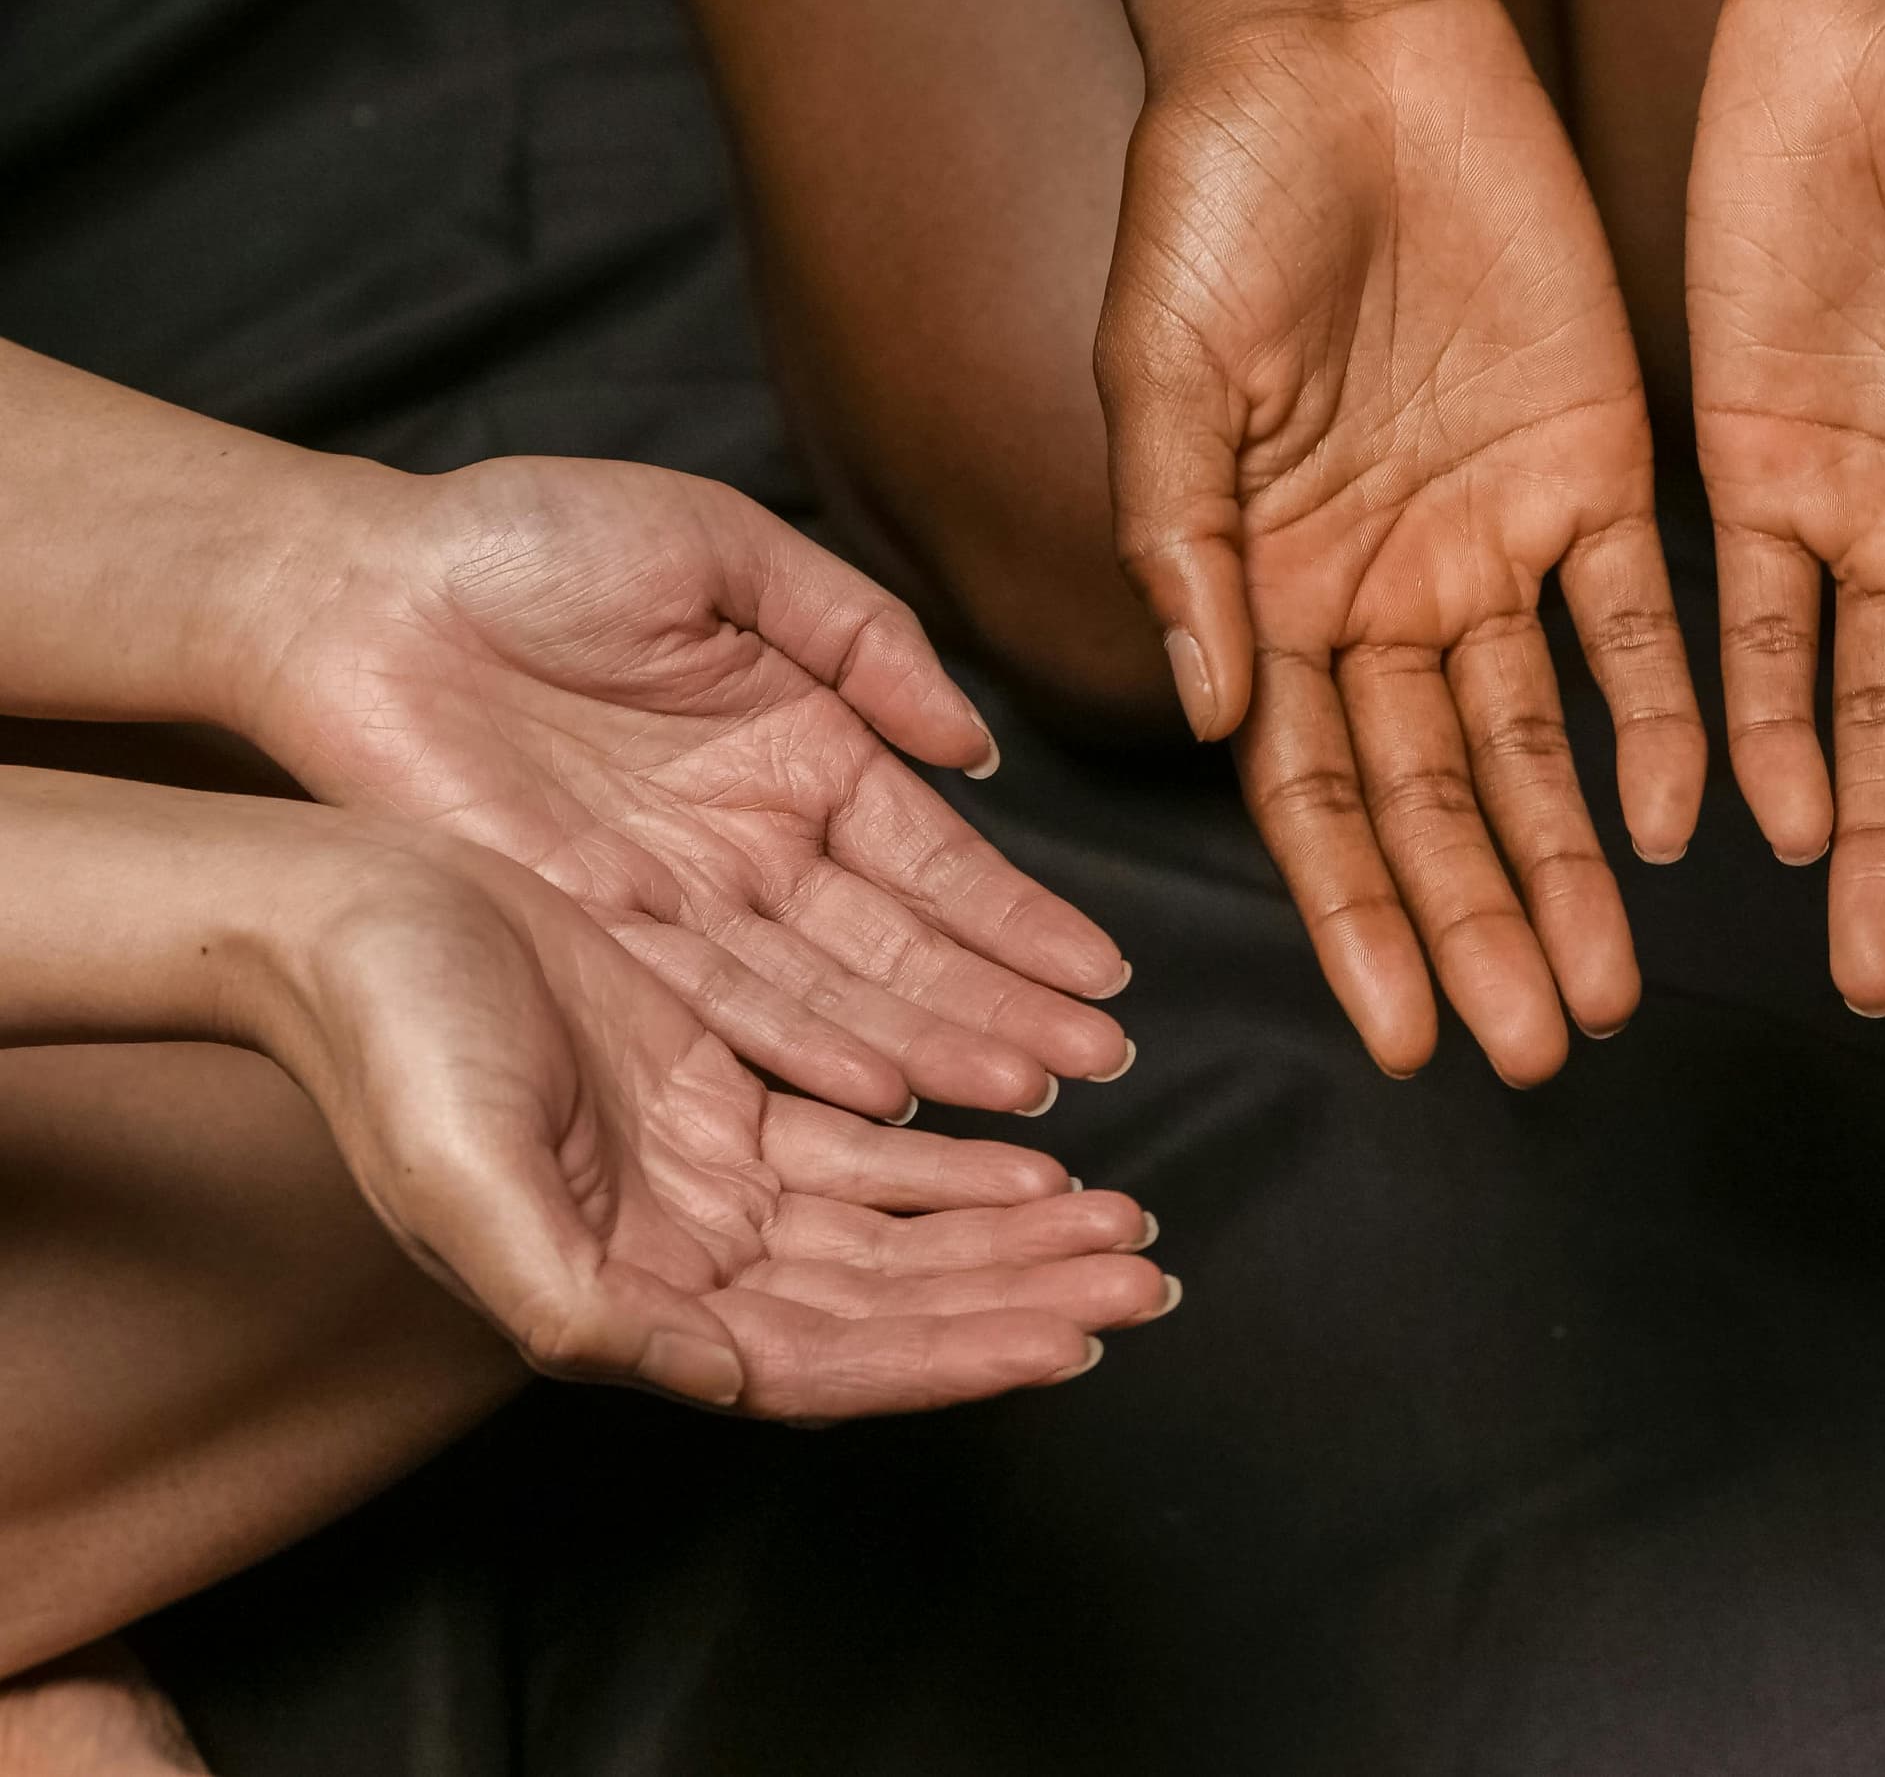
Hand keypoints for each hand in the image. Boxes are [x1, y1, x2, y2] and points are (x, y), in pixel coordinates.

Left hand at [240, 458, 1133, 1120]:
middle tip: (1097, 1066)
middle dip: (1003, 1007)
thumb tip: (972, 748)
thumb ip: (863, 638)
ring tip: (1025, 1096)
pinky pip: (714, 1007)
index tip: (1102, 979)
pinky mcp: (591, 935)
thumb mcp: (727, 550)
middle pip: (901, 947)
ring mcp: (678, 899)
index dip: (1020, 919)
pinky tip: (884, 1090)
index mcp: (802, 749)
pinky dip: (801, 1051)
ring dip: (929, 1046)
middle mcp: (753, 844)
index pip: (935, 858)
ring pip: (828, 993)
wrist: (351, 589)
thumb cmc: (527, 539)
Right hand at [259, 811, 1169, 1415]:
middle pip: (882, 1305)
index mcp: (617, 1301)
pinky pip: (864, 1155)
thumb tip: (700, 1368)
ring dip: (1006, 1238)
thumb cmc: (385, 1037)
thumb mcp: (463, 1170)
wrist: (344, 915)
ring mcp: (702, 1181)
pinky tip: (1037, 1165)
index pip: (818, 1360)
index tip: (1061, 1342)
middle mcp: (675, 1257)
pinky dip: (953, 1165)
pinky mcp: (718, 1101)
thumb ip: (569, 1290)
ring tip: (1119, 1230)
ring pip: (889, 1234)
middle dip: (1013, 1298)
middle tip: (1140, 1282)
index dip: (943, 1357)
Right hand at [1097, 0, 1701, 1083]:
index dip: (1357, 919)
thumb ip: (1185, 538)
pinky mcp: (1593, 467)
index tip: (1401, 1040)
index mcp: (1266, 588)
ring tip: (1610, 992)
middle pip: (1434, 799)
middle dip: (1477, 927)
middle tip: (1537, 1047)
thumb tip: (1209, 708)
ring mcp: (1490, 539)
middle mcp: (1382, 592)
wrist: (1338, 45)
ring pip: (1538, 745)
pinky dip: (1661, 722)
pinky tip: (1689, 825)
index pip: (1313, 794)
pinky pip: (1638, 621)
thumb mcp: (1161, 368)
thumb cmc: (1212, 196)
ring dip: (1571, 866)